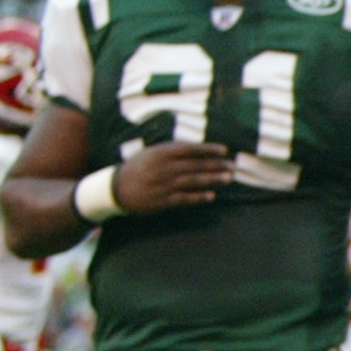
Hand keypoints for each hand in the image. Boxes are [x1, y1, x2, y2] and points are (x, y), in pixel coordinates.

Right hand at [113, 140, 234, 211]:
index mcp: (160, 153)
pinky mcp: (162, 201)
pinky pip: (184, 198)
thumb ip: (172, 150)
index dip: (208, 149)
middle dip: (216, 165)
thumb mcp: (151, 153)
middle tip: (233, 166)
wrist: (117, 188)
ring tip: (228, 178)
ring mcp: (163, 185)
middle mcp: (163, 168)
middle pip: (195, 165)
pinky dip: (199, 197)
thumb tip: (198, 149)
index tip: (225, 150)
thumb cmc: (139, 168)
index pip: (189, 149)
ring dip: (213, 180)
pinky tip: (211, 196)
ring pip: (193, 181)